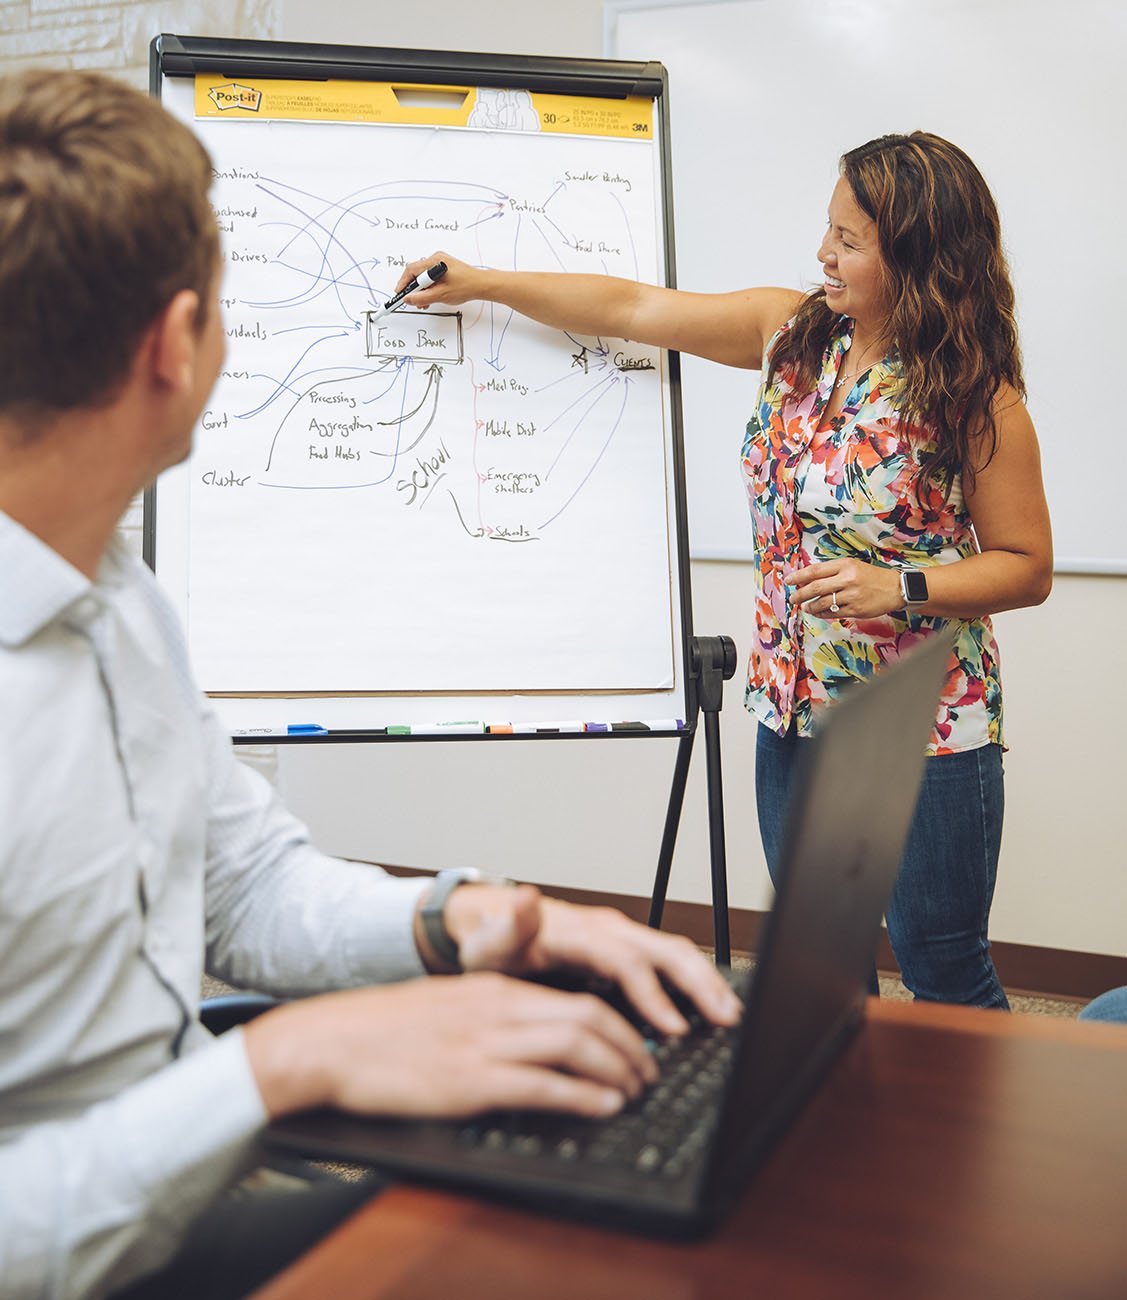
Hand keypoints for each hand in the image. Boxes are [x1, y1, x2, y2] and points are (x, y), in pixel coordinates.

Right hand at [244, 971, 656, 1120]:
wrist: (334, 1040)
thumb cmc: (387, 1029)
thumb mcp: (451, 1004)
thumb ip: (495, 1013)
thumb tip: (537, 1034)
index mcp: (496, 989)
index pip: (577, 1001)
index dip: (618, 1027)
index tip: (636, 1049)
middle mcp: (499, 1009)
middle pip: (588, 1018)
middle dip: (630, 1049)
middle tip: (647, 1075)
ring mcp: (486, 1043)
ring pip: (575, 1045)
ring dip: (616, 1071)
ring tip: (634, 1092)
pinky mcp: (470, 1080)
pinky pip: (542, 1085)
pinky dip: (581, 1096)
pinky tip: (602, 1107)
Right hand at [393, 250, 486, 308]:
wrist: (481, 285)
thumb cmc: (466, 286)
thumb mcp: (440, 295)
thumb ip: (422, 298)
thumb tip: (408, 299)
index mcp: (434, 262)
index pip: (411, 270)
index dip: (403, 283)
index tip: (399, 294)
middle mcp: (436, 259)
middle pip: (416, 272)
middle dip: (413, 288)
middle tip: (411, 301)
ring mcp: (440, 262)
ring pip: (423, 276)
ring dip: (421, 289)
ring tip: (423, 302)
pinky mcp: (444, 267)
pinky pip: (430, 276)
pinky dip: (428, 287)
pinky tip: (430, 297)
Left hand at [439, 883, 742, 1035]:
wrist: (493, 927)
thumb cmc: (494, 943)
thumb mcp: (492, 941)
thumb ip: (511, 925)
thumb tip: (523, 896)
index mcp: (579, 933)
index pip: (625, 961)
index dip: (651, 992)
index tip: (672, 1026)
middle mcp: (606, 930)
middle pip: (664, 950)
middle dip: (698, 982)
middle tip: (724, 1017)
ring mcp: (619, 938)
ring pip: (673, 953)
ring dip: (704, 981)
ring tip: (727, 1013)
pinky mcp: (625, 950)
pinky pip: (667, 961)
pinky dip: (693, 981)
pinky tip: (708, 1005)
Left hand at [784, 557, 903, 619]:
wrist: (895, 588)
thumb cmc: (871, 576)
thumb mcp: (852, 566)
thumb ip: (831, 572)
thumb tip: (807, 579)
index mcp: (845, 565)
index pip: (815, 570)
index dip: (798, 576)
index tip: (788, 580)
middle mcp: (847, 579)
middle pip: (815, 587)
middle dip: (800, 594)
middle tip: (792, 598)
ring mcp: (852, 596)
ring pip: (823, 603)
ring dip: (810, 606)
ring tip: (806, 607)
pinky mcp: (856, 610)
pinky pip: (833, 613)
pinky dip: (822, 613)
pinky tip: (818, 612)